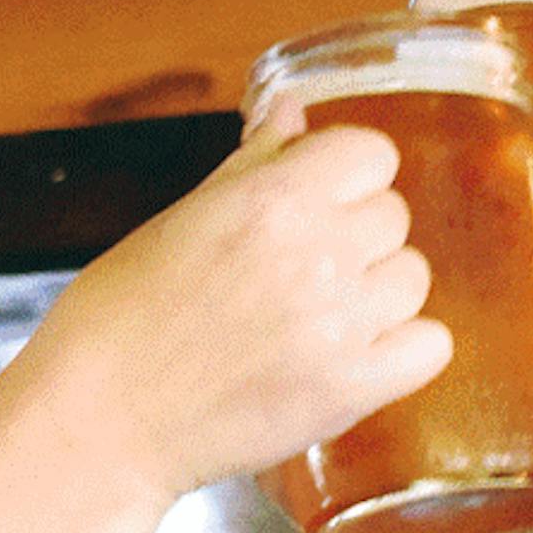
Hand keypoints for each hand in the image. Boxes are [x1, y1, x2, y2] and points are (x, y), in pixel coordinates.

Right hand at [0, 121, 448, 508]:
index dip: (344, 177)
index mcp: (271, 199)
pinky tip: (355, 356)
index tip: (315, 202)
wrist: (101, 421)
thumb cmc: (121, 320)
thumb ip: (254, 162)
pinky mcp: (350, 390)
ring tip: (318, 319)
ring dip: (376, 294)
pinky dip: (403, 350)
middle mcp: (315, 254)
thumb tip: (292, 111)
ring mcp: (338, 325)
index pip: (370, 153)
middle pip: (393, 215)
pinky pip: (431, 347)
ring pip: (412, 279)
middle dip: (354, 236)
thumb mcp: (182, 218)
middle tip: (299, 272)